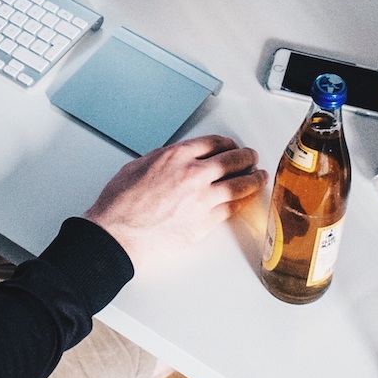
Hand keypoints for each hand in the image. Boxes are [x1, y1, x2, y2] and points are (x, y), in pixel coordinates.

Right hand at [85, 135, 264, 267]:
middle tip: (251, 158)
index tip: (231, 146)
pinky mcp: (205, 221)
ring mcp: (202, 198)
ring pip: (239, 183)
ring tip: (259, 176)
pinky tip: (247, 198)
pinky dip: (244, 201)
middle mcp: (193, 173)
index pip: (213, 143)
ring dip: (253, 178)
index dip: (226, 144)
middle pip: (232, 159)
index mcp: (175, 156)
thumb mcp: (138, 167)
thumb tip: (174, 160)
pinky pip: (233, 207)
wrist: (118, 234)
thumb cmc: (121, 205)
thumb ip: (162, 160)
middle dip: (246, 157)